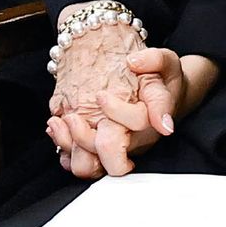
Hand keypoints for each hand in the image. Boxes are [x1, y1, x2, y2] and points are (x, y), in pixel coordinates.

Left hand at [48, 50, 218, 178]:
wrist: (159, 102)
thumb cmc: (161, 82)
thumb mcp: (165, 63)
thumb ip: (154, 59)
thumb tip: (134, 62)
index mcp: (152, 119)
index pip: (137, 122)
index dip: (117, 111)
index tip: (101, 95)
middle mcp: (135, 141)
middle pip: (110, 154)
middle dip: (86, 137)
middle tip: (73, 116)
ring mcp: (117, 151)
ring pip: (89, 167)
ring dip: (70, 145)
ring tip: (62, 121)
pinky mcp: (102, 156)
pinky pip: (78, 164)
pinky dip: (64, 148)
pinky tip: (60, 127)